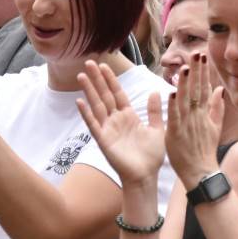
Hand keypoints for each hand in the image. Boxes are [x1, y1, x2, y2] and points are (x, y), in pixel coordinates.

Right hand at [77, 60, 165, 185]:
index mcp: (129, 116)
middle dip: (97, 79)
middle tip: (88, 62)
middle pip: (104, 95)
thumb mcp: (158, 129)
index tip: (104, 65)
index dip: (111, 80)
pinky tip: (80, 102)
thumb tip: (156, 91)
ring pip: (97, 106)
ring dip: (89, 91)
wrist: (146, 176)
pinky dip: (86, 113)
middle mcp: (116, 120)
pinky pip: (93, 124)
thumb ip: (155, 111)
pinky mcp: (103, 140)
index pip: (118, 93)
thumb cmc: (152, 156)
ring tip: (81, 76)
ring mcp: (108, 129)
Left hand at [165, 54, 223, 189]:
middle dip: (197, 72)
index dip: (203, 72)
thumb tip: (219, 89)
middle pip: (197, 90)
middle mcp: (197, 116)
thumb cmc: (205, 150)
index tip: (202, 56)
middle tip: (197, 54)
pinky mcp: (177, 133)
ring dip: (185, 84)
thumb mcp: (215, 126)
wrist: (201, 171)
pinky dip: (174, 105)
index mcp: (204, 113)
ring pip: (186, 101)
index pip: (204, 88)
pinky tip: (172, 93)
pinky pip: (175, 117)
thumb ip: (217, 107)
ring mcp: (187, 124)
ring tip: (185, 68)